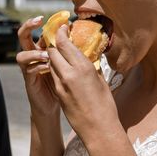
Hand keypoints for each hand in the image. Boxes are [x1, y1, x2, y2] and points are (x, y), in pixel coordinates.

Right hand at [16, 16, 60, 117]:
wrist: (53, 103)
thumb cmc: (61, 81)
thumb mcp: (66, 63)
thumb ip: (68, 50)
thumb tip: (78, 35)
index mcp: (41, 49)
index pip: (39, 32)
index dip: (46, 24)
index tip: (59, 18)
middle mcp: (32, 56)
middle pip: (23, 36)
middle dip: (29, 25)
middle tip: (39, 20)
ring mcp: (28, 68)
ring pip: (22, 54)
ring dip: (34, 52)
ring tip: (46, 55)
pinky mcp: (29, 80)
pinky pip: (28, 70)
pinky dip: (38, 67)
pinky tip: (47, 68)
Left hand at [48, 25, 118, 140]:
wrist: (98, 128)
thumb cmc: (105, 105)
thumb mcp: (101, 80)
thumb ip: (91, 66)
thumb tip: (88, 56)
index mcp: (83, 67)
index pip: (64, 43)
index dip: (60, 33)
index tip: (62, 27)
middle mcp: (69, 74)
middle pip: (53, 51)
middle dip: (55, 44)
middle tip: (60, 39)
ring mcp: (61, 84)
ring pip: (51, 63)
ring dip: (54, 57)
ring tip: (61, 55)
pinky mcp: (58, 94)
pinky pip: (53, 76)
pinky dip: (55, 70)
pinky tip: (63, 70)